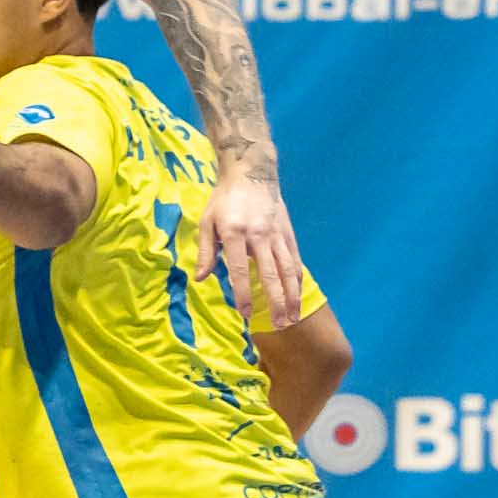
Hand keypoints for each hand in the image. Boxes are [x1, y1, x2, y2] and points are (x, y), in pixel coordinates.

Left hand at [197, 154, 305, 325]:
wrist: (251, 172)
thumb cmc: (224, 199)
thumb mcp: (207, 221)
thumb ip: (205, 251)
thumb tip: (200, 278)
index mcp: (235, 233)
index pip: (240, 269)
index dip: (243, 293)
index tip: (245, 313)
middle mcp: (258, 235)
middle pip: (270, 274)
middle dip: (276, 302)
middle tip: (281, 324)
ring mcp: (276, 234)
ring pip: (288, 269)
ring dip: (292, 295)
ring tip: (293, 317)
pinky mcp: (287, 233)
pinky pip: (294, 259)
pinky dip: (297, 280)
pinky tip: (297, 296)